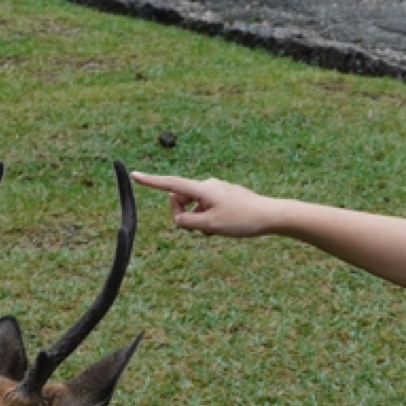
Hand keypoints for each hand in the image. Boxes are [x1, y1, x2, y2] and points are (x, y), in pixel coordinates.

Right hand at [130, 172, 280, 236]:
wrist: (271, 216)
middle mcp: (208, 185)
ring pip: (196, 207)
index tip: (135, 174)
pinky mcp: (226, 197)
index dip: (152, 182)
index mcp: (202, 188)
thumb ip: (188, 222)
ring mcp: (218, 191)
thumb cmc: (242, 220)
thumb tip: (178, 219)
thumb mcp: (210, 225)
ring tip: (217, 231)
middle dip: (184, 215)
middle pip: (182, 199)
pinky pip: (208, 208)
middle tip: (199, 230)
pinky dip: (209, 219)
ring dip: (199, 221)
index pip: (171, 184)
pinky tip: (224, 228)